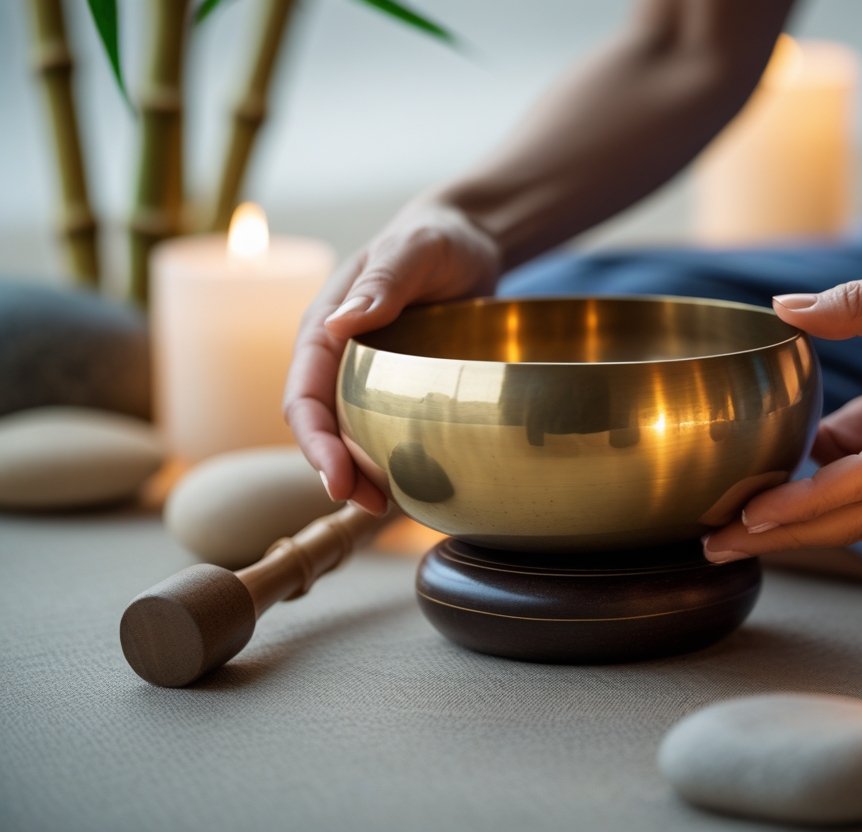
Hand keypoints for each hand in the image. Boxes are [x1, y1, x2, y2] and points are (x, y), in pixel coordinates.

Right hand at [283, 200, 500, 514]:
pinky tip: (413, 482)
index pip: (303, 396)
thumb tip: (338, 325)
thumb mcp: (416, 250)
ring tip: (390, 506)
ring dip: (361, 474)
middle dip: (336, 471)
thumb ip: (382, 283)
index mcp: (324, 327)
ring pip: (348, 436)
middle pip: (321, 427)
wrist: (469, 241)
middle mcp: (336, 357)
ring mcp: (364, 375)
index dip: (314, 442)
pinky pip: (381, 429)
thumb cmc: (437, 238)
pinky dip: (389, 459)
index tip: (336, 480)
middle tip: (372, 506)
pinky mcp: (393, 387)